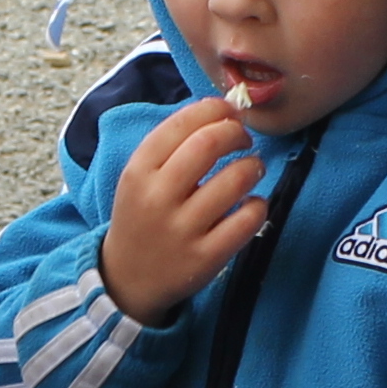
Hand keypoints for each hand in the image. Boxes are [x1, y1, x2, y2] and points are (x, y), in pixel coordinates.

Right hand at [98, 94, 268, 322]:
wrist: (128, 277)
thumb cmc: (142, 215)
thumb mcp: (140, 177)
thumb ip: (171, 144)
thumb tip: (220, 110)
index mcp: (139, 171)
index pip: (183, 123)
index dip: (215, 110)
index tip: (229, 112)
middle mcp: (158, 197)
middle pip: (210, 143)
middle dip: (237, 132)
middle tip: (244, 139)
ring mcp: (182, 230)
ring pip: (235, 180)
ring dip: (253, 166)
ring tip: (252, 169)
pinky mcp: (206, 257)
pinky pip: (247, 220)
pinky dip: (258, 205)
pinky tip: (251, 204)